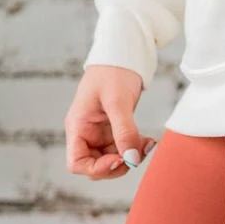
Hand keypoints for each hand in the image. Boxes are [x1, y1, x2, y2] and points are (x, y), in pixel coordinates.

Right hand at [64, 65, 156, 179]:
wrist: (123, 54)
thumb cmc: (113, 71)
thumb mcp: (118, 101)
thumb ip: (124, 131)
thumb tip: (131, 159)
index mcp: (78, 126)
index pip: (76, 163)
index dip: (96, 169)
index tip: (118, 159)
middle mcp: (86, 133)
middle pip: (95, 167)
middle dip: (117, 166)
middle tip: (136, 154)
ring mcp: (99, 134)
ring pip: (112, 161)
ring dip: (130, 158)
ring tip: (146, 144)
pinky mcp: (113, 131)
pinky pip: (123, 149)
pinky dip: (136, 149)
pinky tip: (148, 141)